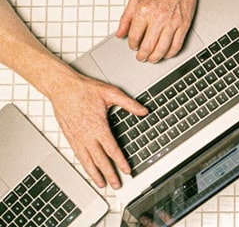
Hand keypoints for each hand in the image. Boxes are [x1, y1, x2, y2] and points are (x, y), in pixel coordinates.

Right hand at [50, 72, 146, 188]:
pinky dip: (84, 165)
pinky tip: (88, 169)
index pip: (112, 149)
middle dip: (109, 174)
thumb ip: (129, 104)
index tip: (127, 171)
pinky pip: (78, 155)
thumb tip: (144, 111)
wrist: (62, 87)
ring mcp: (76, 137)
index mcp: (98, 126)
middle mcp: (86, 135)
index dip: (120, 162)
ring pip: (87, 161)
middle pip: (100, 160)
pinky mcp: (69, 136)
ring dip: (95, 174)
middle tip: (116, 184)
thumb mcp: (111, 93)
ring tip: (101, 184)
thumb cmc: (84, 89)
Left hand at [117, 0, 198, 62]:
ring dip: (155, 58)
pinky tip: (166, 54)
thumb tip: (120, 34)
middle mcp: (158, 18)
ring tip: (152, 59)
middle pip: (148, 46)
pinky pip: (177, 45)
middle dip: (142, 56)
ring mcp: (173, 22)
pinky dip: (171, 53)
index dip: (132, 45)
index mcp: (144, 11)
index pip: (134, 37)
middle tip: (141, 57)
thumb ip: (126, 18)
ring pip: (162, 49)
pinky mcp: (184, 24)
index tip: (133, 46)